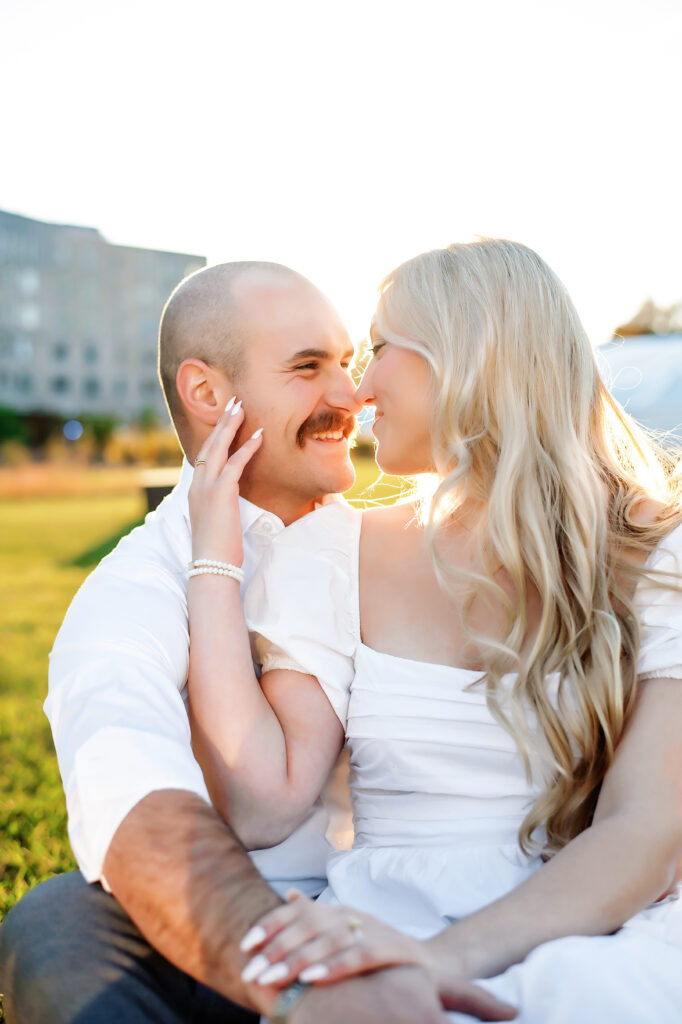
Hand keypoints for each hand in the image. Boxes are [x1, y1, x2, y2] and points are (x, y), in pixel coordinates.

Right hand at [188, 397, 262, 564]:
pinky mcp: (221, 494)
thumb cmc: (217, 550)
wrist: (211, 567)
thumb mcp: (216, 522)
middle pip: (209, 444)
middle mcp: (197, 485)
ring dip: (231, 425)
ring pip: (218, 448)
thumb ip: (220, 506)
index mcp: (195, 490)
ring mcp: (206, 488)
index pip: (203, 455)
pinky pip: (235, 464)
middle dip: (221, 422)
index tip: (225, 419)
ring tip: (241, 407)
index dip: (214, 436)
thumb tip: (230, 501)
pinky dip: (247, 447)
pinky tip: (259, 435)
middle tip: (233, 402)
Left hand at [240, 893, 515, 1019]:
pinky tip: (311, 979)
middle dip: (276, 948)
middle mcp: (352, 914)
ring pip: (328, 940)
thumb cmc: (378, 951)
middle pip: (308, 925)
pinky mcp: (391, 949)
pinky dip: (333, 966)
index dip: (271, 924)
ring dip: (297, 959)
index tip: (245, 944)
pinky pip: (358, 956)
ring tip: (272, 977)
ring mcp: (372, 929)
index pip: (298, 911)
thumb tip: (288, 895)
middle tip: (251, 971)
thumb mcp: (345, 930)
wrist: (431, 965)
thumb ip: (316, 915)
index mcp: (338, 909)